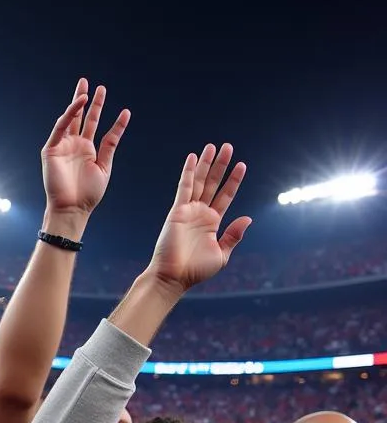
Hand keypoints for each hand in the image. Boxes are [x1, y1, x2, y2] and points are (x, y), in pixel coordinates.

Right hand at [41, 78, 129, 227]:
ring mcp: (62, 147)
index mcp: (86, 150)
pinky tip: (78, 105)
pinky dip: (68, 116)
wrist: (72, 209)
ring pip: (69, 119)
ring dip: (76, 104)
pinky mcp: (51, 151)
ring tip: (86, 89)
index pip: (94, 124)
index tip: (121, 107)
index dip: (103, 113)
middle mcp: (74, 145)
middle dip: (85, 100)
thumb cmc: (89, 194)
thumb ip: (111, 141)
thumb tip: (124, 115)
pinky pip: (59, 129)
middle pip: (80, 117)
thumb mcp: (105, 165)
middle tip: (91, 83)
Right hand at [147, 143, 250, 294]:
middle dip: (221, 165)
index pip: (225, 196)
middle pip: (213, 183)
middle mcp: (200, 213)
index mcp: (212, 223)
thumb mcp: (221, 254)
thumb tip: (247, 218)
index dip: (233, 180)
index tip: (241, 165)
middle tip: (228, 147)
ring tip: (213, 146)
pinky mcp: (177, 211)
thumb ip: (233, 236)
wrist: (174, 277)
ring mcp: (188, 210)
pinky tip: (193, 157)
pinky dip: (189, 172)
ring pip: (200, 181)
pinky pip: (184, 187)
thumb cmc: (195, 271)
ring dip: (207, 163)